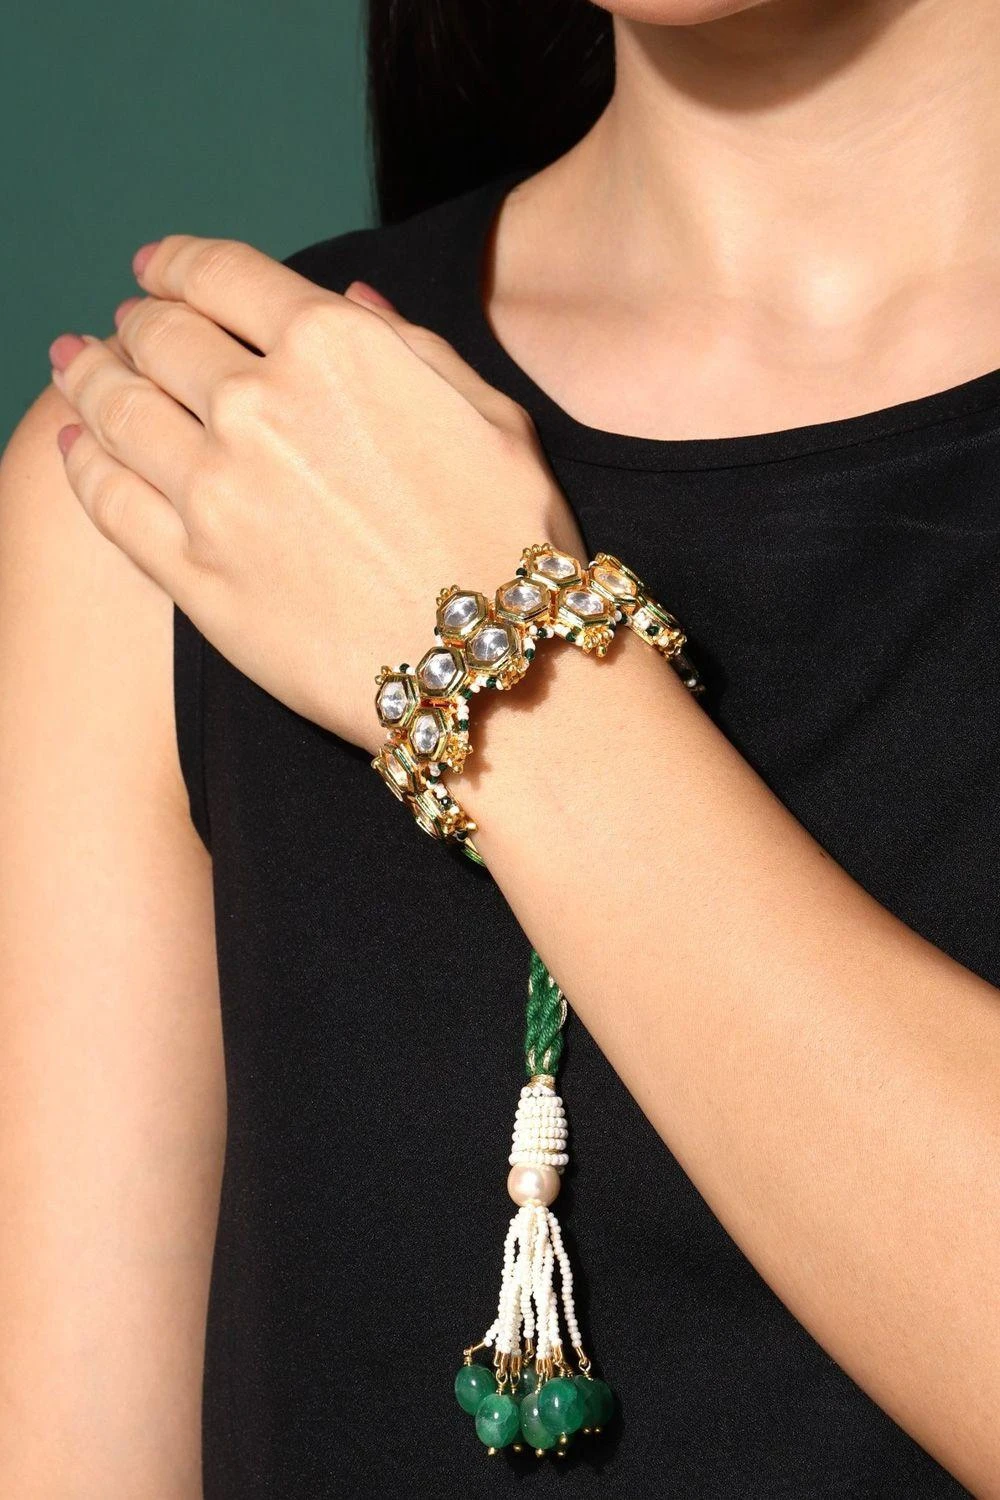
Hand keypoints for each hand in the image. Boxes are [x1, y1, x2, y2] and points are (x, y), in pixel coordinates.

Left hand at [48, 237, 583, 754]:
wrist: (493, 672)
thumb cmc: (512, 541)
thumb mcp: (492, 415)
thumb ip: (410, 346)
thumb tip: (348, 299)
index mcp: (331, 348)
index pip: (220, 274)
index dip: (175, 261)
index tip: (155, 267)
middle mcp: (256, 406)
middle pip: (159, 337)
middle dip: (134, 321)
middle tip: (122, 326)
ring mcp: (213, 493)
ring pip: (114, 409)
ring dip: (85, 375)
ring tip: (72, 362)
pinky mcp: (191, 574)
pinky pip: (107, 501)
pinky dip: (79, 463)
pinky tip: (70, 446)